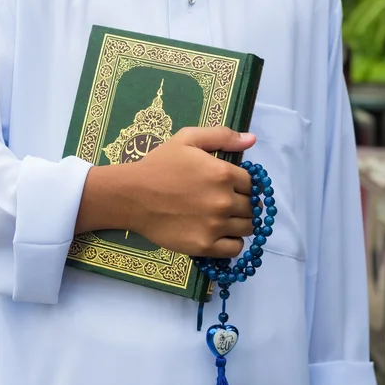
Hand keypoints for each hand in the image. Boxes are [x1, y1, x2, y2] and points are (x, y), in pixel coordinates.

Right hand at [125, 127, 255, 257]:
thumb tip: (252, 139)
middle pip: (252, 207)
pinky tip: (221, 234)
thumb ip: (221, 136)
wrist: (131, 196)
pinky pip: (235, 248)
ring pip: (248, 228)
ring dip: (240, 222)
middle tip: (225, 202)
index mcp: (223, 173)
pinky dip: (233, 242)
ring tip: (224, 218)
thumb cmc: (158, 165)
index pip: (253, 184)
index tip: (232, 186)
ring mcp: (215, 226)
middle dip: (243, 203)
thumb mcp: (187, 139)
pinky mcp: (205, 246)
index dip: (243, 184)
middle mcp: (224, 201)